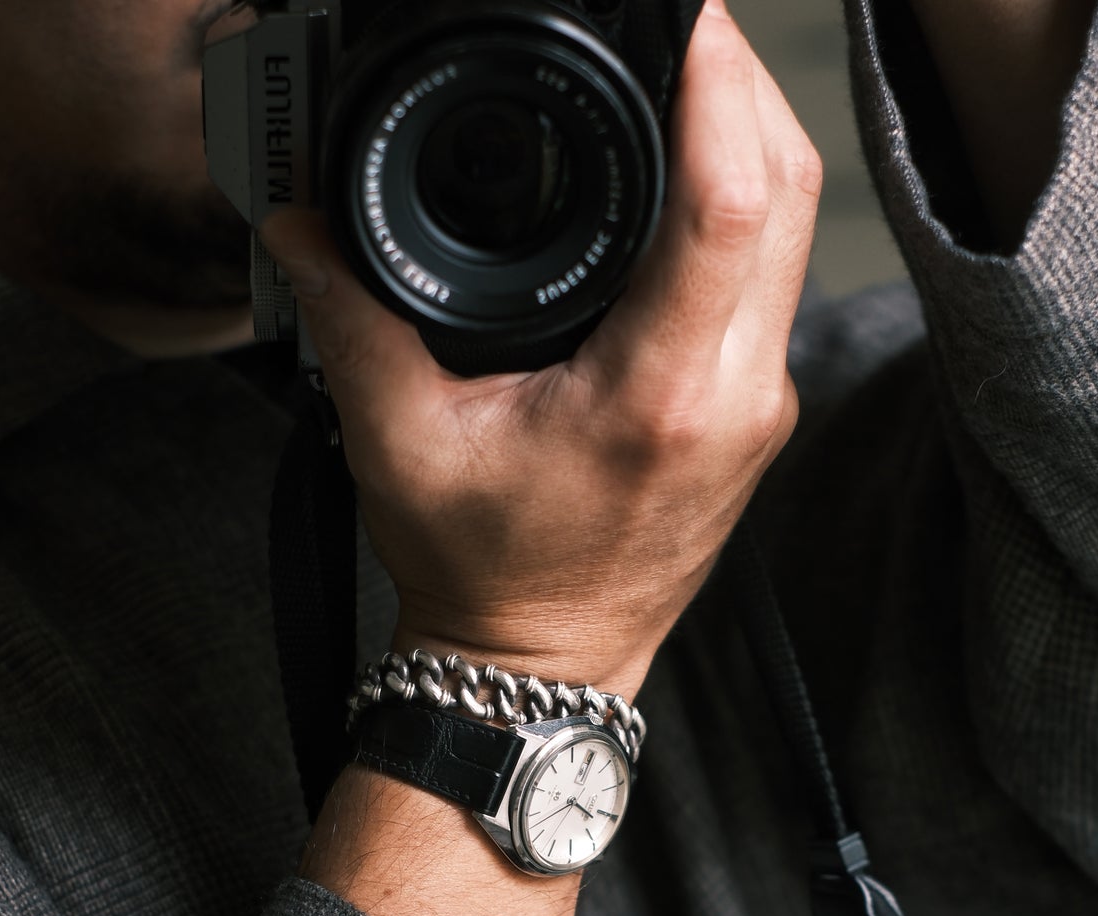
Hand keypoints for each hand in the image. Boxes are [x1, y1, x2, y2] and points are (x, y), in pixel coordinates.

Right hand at [258, 0, 820, 699]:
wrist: (542, 668)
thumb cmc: (484, 578)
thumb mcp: (399, 442)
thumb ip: (349, 317)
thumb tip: (301, 221)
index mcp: (657, 397)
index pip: (729, 198)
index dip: (714, 81)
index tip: (676, 18)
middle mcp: (734, 396)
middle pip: (786, 184)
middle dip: (737, 78)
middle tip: (671, 27)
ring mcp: (759, 405)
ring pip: (796, 223)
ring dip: (751, 130)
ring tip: (680, 73)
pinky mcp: (756, 411)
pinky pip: (775, 273)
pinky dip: (746, 197)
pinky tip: (690, 169)